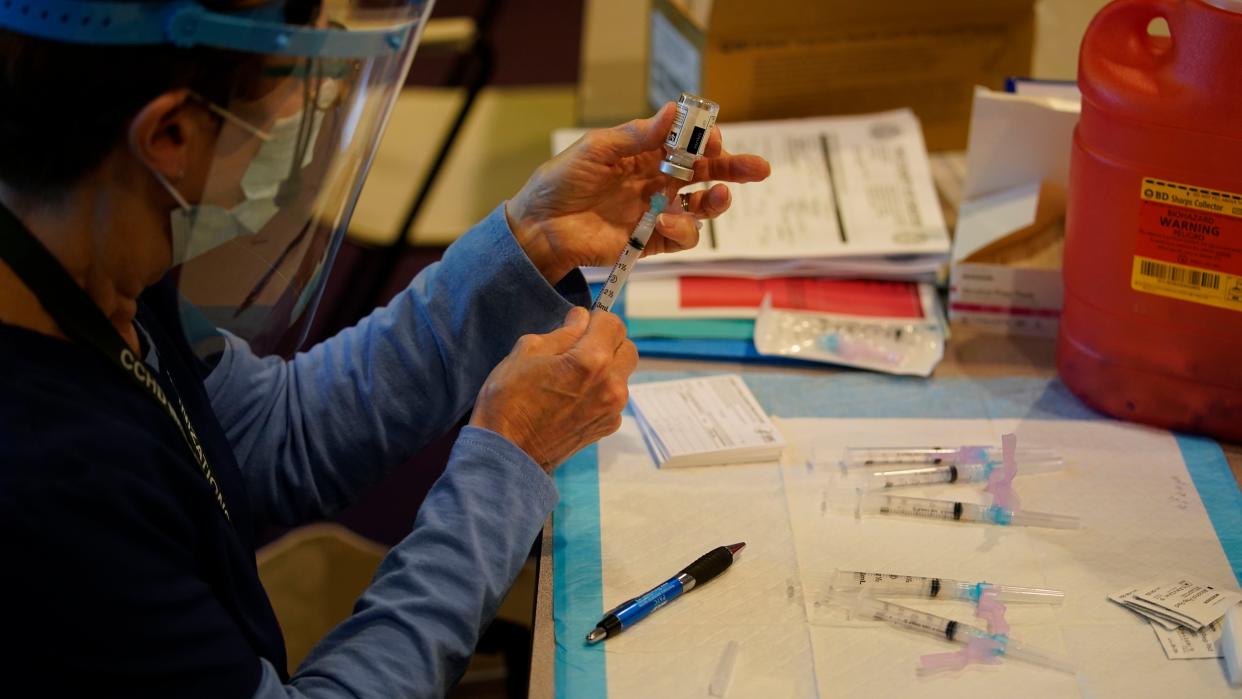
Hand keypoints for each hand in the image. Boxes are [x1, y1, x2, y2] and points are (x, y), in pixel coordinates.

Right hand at [470, 307, 637, 471]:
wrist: (506, 452)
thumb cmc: (509, 400)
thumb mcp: (527, 351)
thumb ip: (563, 332)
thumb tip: (581, 319)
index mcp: (592, 360)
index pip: (614, 323)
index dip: (596, 319)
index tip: (580, 325)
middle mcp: (611, 385)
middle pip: (627, 348)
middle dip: (607, 342)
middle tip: (578, 349)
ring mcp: (612, 409)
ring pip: (621, 374)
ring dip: (605, 368)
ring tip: (571, 377)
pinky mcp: (608, 427)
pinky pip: (612, 398)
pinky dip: (599, 392)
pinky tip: (571, 399)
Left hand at [505, 103, 771, 282]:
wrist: (540, 227)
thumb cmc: (561, 181)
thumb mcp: (597, 149)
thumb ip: (638, 136)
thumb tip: (675, 111)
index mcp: (645, 154)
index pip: (688, 145)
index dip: (708, 143)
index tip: (717, 141)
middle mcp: (657, 182)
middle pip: (705, 175)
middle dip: (733, 170)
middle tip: (757, 169)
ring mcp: (657, 213)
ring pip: (701, 209)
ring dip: (715, 202)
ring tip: (718, 197)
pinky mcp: (651, 242)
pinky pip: (681, 238)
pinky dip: (682, 230)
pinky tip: (666, 223)